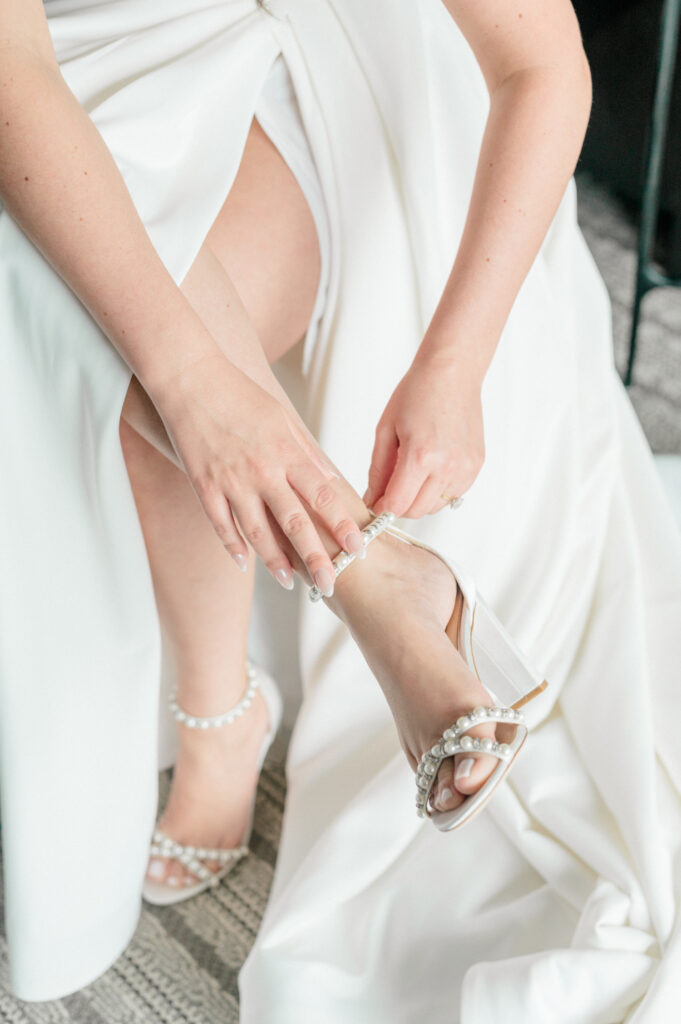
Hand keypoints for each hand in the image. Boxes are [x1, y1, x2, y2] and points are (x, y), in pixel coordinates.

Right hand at [152, 352, 363, 592]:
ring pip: (256, 532)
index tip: (358, 549)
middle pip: (294, 523)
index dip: (341, 525)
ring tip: (290, 583)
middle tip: (330, 584)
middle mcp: (262, 470)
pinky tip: (245, 563)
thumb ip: (305, 452)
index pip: (322, 496)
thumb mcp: (282, 417)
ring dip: (275, 561)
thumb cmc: (240, 395)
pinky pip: (221, 523)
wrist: (191, 379)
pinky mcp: (203, 485)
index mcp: (286, 452)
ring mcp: (231, 480)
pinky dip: (232, 546)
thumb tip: (330, 479)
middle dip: (315, 557)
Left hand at [363, 351, 484, 517]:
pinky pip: (453, 494)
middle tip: (390, 488)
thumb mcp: (386, 430)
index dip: (382, 509)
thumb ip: (378, 470)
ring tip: (413, 472)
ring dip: (419, 499)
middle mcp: (447, 466)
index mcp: (421, 456)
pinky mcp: (476, 466)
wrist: (452, 373)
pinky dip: (438, 490)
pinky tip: (432, 468)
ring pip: (435, 506)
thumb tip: (372, 498)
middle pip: (417, 511)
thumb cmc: (418, 393)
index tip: (375, 504)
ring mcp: (465, 468)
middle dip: (399, 506)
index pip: (398, 504)